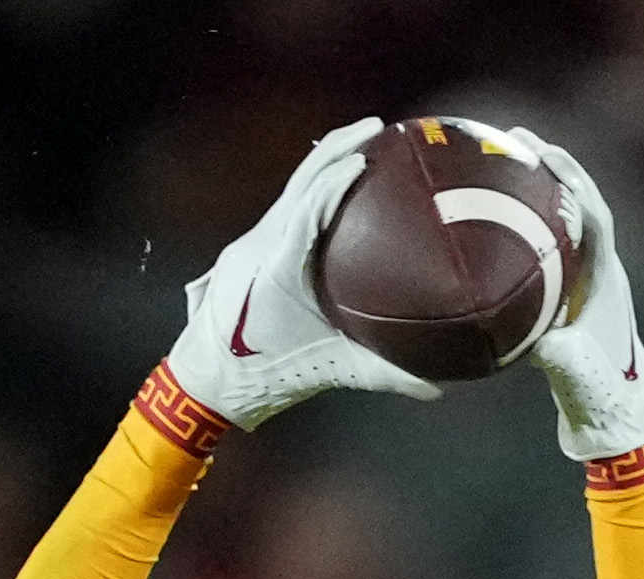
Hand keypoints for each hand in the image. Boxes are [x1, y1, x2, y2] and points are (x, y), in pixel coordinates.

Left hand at [166, 120, 441, 431]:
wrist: (206, 380)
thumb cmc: (261, 375)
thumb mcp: (329, 372)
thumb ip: (384, 375)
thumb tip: (438, 386)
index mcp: (276, 266)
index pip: (308, 208)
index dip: (335, 179)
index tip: (367, 158)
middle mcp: (261, 243)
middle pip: (301, 179)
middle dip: (339, 147)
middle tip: (378, 128)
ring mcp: (253, 242)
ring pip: (293, 186)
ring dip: (327, 161)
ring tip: (364, 144)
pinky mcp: (253, 248)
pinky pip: (288, 205)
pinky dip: (315, 187)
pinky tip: (338, 185)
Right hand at [482, 122, 643, 460]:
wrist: (612, 419)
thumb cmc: (599, 398)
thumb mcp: (578, 377)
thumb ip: (565, 360)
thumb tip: (544, 343)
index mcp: (607, 281)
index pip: (596, 217)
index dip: (573, 182)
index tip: (546, 155)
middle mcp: (600, 271)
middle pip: (581, 202)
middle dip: (554, 168)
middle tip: (516, 138)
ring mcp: (585, 280)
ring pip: (565, 220)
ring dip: (540, 188)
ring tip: (504, 157)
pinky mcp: (569, 293)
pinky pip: (546, 245)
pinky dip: (524, 222)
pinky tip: (490, 213)